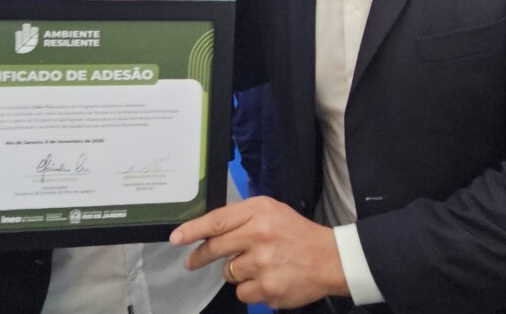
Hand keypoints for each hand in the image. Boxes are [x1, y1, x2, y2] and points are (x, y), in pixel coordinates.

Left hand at [170, 197, 347, 308]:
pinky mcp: (268, 289)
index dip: (193, 230)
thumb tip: (210, 228)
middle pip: (215, 249)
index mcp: (259, 212)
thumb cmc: (297, 234)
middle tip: (191, 262)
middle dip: (199, 257)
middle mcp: (258, 236)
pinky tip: (267, 280)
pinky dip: (250, 289)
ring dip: (236, 272)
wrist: (330, 259)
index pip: (217, 221)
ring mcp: (262, 265)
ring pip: (228, 273)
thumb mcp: (272, 211)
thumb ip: (242, 216)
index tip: (175, 238)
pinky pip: (242, 293)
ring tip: (259, 266)